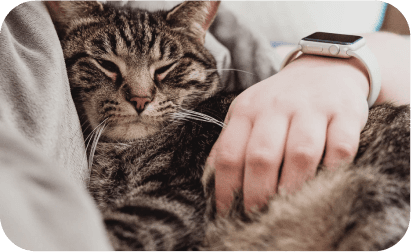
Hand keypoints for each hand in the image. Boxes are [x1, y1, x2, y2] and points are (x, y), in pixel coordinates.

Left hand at [206, 54, 369, 213]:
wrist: (324, 67)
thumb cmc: (281, 100)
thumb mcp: (248, 112)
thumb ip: (230, 141)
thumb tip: (212, 180)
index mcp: (248, 110)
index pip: (229, 154)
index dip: (225, 188)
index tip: (227, 213)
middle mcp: (277, 106)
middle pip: (261, 156)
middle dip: (257, 194)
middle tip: (257, 216)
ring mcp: (312, 108)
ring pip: (300, 153)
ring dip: (293, 187)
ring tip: (288, 209)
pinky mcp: (345, 113)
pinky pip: (340, 147)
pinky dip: (333, 171)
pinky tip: (325, 185)